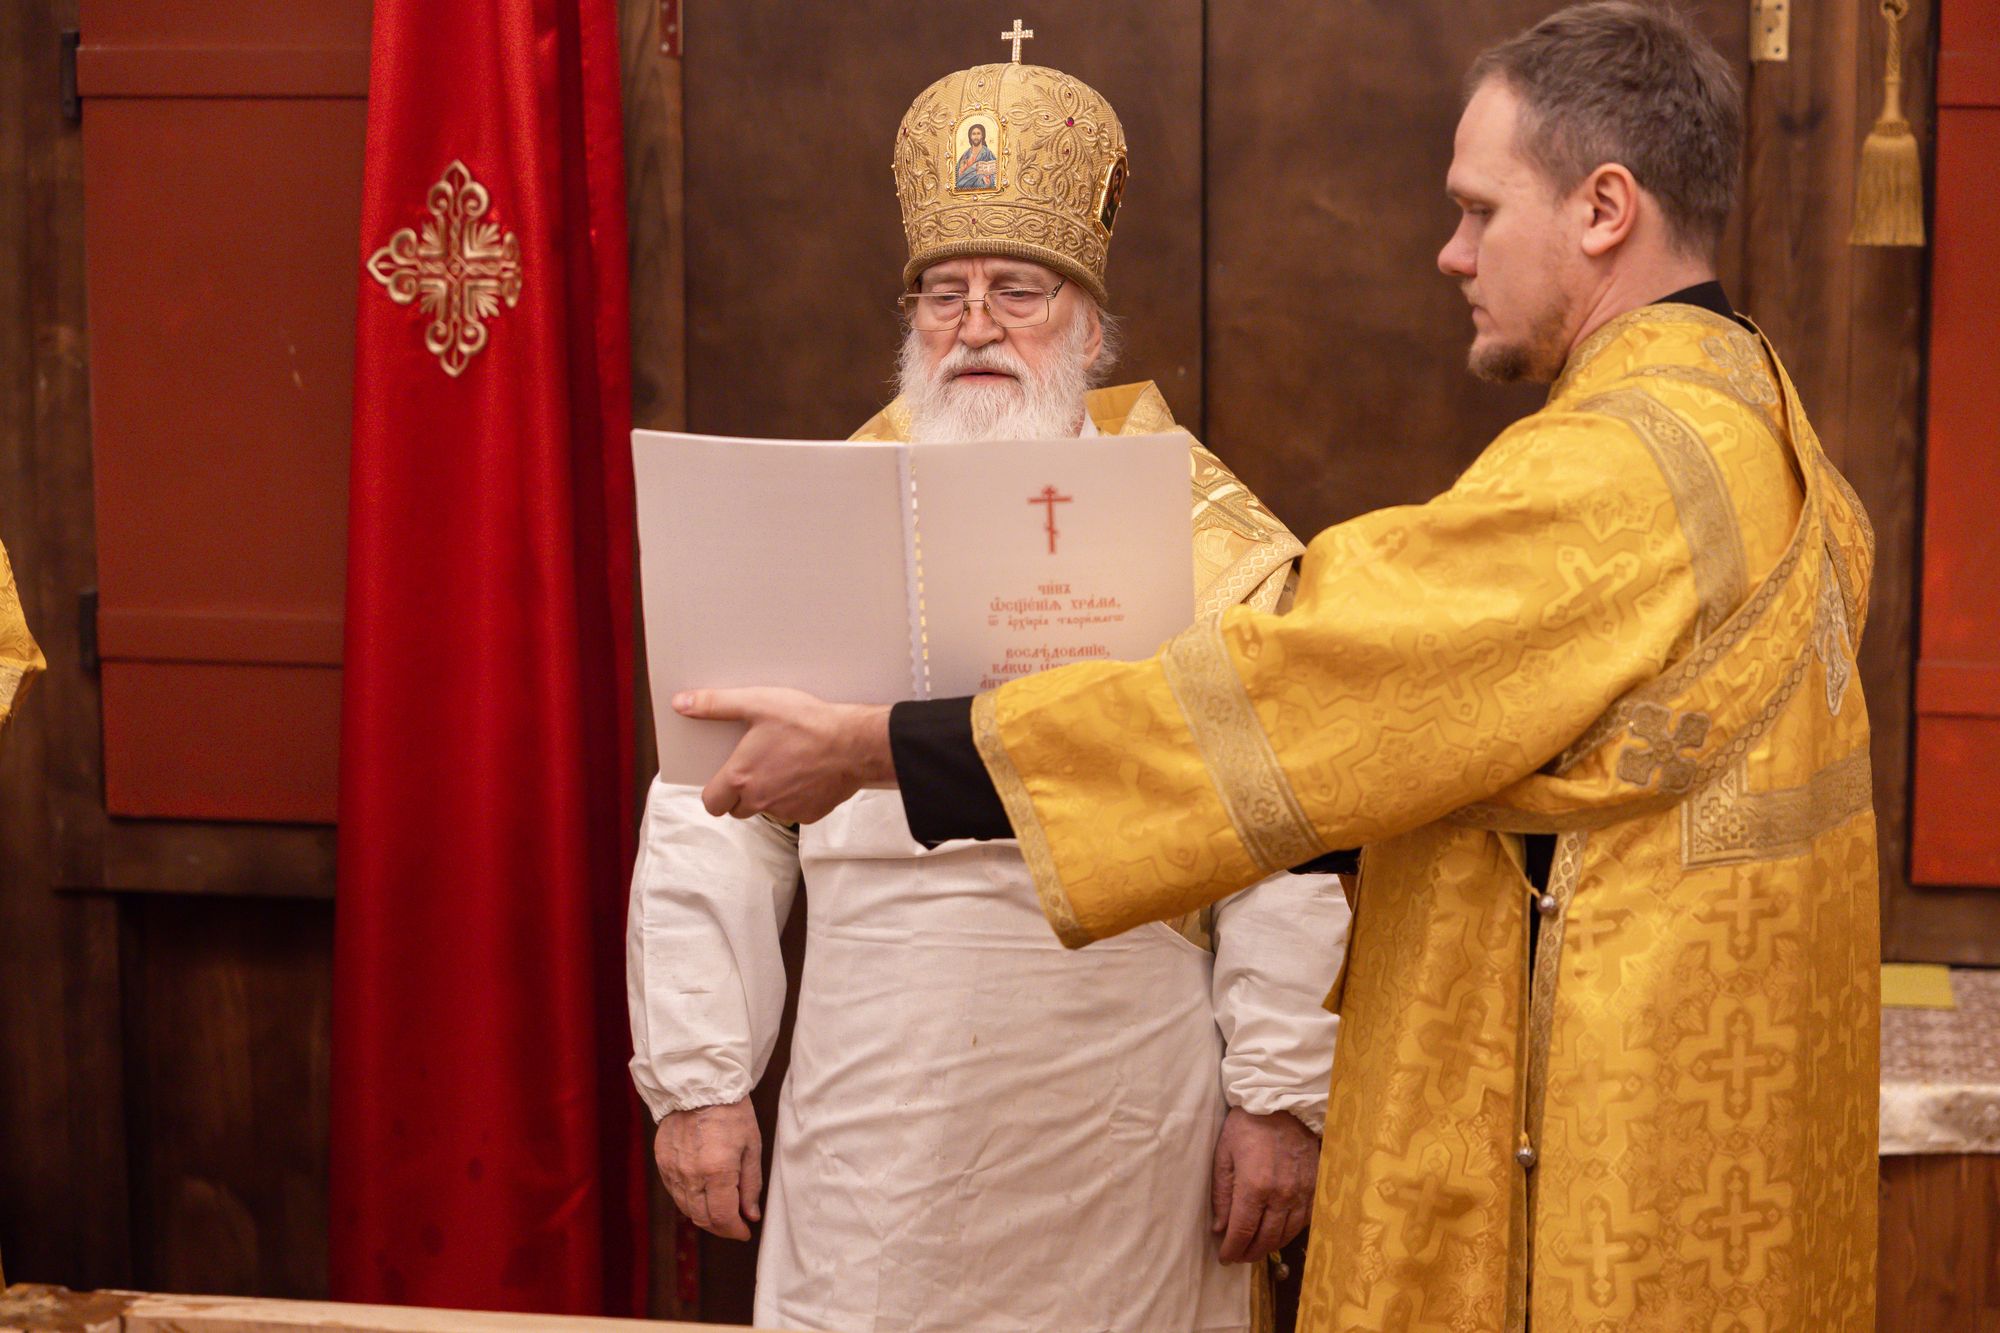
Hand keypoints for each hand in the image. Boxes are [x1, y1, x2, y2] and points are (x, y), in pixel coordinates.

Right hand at [653, 1099, 762, 1240]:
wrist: (699, 1086)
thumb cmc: (731, 1112)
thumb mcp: (751, 1146)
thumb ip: (751, 1184)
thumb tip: (751, 1215)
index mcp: (717, 1171)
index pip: (722, 1217)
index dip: (734, 1230)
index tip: (744, 1232)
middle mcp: (691, 1175)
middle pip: (702, 1218)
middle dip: (720, 1227)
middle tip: (734, 1224)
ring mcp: (673, 1170)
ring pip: (686, 1209)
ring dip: (704, 1216)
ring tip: (720, 1209)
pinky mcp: (662, 1163)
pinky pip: (675, 1192)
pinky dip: (689, 1199)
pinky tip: (702, 1193)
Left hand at [674, 687, 892, 822]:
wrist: (854, 744)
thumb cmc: (806, 723)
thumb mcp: (757, 703)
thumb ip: (716, 705)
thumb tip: (681, 704)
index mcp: (741, 778)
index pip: (711, 803)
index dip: (715, 792)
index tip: (725, 777)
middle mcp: (760, 800)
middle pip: (738, 809)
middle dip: (742, 793)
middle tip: (757, 766)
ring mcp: (786, 811)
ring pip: (767, 810)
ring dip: (769, 795)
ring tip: (786, 764)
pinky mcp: (810, 815)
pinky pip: (794, 811)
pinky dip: (796, 798)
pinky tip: (807, 774)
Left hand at [1211, 1107, 1319, 1263]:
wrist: (1282, 1102)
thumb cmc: (1246, 1125)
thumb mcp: (1223, 1155)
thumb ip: (1221, 1194)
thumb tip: (1220, 1228)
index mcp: (1255, 1186)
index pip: (1243, 1231)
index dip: (1233, 1249)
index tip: (1225, 1258)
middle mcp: (1281, 1194)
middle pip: (1266, 1238)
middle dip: (1250, 1252)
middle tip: (1238, 1256)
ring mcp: (1302, 1192)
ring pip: (1287, 1233)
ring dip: (1270, 1246)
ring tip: (1256, 1248)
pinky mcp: (1315, 1186)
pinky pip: (1304, 1220)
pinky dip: (1290, 1232)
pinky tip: (1279, 1232)